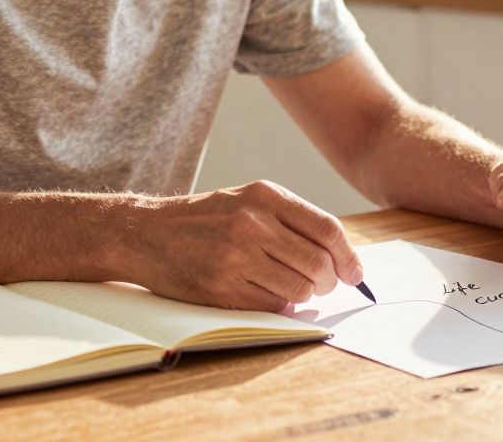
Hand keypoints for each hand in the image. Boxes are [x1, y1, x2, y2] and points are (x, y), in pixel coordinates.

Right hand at [132, 180, 363, 311]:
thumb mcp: (248, 200)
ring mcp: (236, 255)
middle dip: (329, 281)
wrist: (147, 233)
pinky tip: (267, 294)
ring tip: (292, 289)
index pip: (327, 229)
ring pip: (300, 289)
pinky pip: (271, 305)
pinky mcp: (221, 287)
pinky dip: (278, 306)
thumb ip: (292, 220)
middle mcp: (252, 222)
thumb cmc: (206, 219)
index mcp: (265, 196)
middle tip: (323, 285)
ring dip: (305, 296)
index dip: (349, 257)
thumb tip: (341, 256)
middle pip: (319, 263)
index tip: (355, 274)